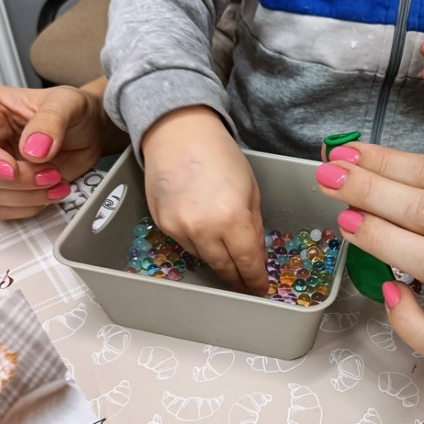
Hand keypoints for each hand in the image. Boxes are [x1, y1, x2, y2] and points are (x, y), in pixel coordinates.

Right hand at [0, 80, 126, 218]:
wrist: (91, 131)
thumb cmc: (74, 110)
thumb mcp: (68, 104)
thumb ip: (50, 121)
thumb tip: (32, 149)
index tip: (10, 168)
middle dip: (13, 180)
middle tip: (49, 173)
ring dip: (23, 195)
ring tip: (56, 179)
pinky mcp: (5, 187)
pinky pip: (2, 208)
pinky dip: (29, 206)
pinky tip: (53, 191)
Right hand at [141, 106, 267, 294]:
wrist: (178, 135)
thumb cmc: (220, 156)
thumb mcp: (250, 189)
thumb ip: (254, 225)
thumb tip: (255, 253)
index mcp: (232, 219)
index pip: (247, 262)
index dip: (255, 279)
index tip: (260, 288)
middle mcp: (204, 229)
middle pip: (224, 267)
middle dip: (237, 277)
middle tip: (245, 283)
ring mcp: (179, 229)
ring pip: (203, 258)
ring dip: (217, 260)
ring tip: (227, 257)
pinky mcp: (162, 225)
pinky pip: (184, 245)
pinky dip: (198, 245)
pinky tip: (204, 234)